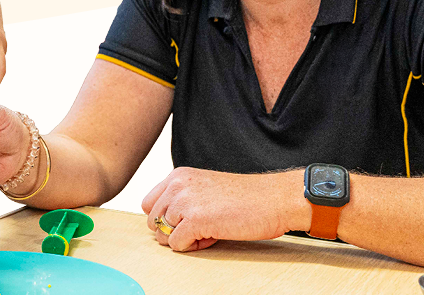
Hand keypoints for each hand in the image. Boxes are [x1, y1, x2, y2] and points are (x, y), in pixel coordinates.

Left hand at [140, 167, 300, 251]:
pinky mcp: (195, 220)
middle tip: (201, 227)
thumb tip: (163, 224)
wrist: (275, 199)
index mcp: (179, 175)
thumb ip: (183, 199)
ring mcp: (185, 202)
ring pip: (163, 235)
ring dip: (184, 239)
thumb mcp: (205, 188)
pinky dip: (193, 247)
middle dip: (173, 231)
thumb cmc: (247, 197)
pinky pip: (177, 244)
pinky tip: (213, 236)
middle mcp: (178, 185)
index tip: (188, 219)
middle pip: (153, 222)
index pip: (148, 204)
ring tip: (210, 230)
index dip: (166, 218)